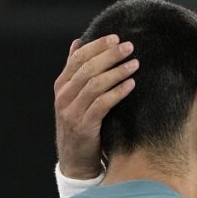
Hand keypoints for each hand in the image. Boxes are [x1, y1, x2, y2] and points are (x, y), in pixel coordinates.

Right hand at [54, 35, 138, 178]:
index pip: (78, 58)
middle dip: (109, 55)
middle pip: (87, 68)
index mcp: (61, 86)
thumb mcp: (73, 97)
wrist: (75, 160)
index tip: (115, 37)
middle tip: (129, 47)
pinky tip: (131, 84)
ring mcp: (72, 111)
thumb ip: (75, 72)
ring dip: (116, 72)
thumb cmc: (80, 124)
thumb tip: (78, 42)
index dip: (97, 46)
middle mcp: (64, 96)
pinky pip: (102, 104)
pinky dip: (117, 92)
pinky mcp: (84, 126)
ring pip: (94, 84)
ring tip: (134, 64)